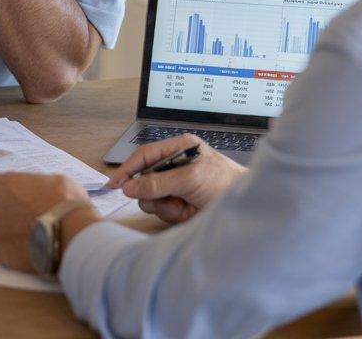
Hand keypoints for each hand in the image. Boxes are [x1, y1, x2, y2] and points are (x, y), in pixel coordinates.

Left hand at [0, 171, 96, 272]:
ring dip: (11, 233)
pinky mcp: (0, 253)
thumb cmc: (66, 204)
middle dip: (9, 213)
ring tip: (33, 237)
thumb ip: (38, 186)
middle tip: (30, 219)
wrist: (70, 235)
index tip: (9, 196)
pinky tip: (31, 250)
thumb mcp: (56, 182)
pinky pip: (3, 250)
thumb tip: (40, 191)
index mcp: (7, 185)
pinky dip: (14, 251)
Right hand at [103, 134, 245, 223]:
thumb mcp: (190, 179)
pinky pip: (161, 210)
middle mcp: (175, 165)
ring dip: (163, 204)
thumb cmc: (227, 184)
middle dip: (151, 191)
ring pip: (149, 198)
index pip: (144, 155)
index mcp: (178, 148)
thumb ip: (158, 183)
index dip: (127, 168)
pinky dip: (171, 213)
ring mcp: (176, 186)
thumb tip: (130, 187)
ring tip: (183, 205)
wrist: (248, 208)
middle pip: (143, 179)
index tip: (114, 184)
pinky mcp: (179, 203)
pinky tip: (187, 211)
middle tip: (164, 198)